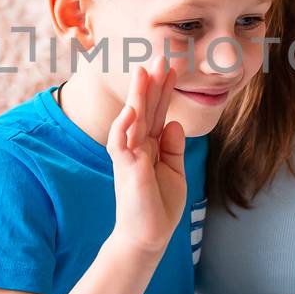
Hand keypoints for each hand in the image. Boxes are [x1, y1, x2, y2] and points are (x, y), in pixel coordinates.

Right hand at [107, 59, 186, 253]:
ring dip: (138, 96)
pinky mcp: (125, 169)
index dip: (164, 90)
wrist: (149, 236)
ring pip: (132, 120)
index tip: (172, 67)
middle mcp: (138, 146)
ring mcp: (129, 156)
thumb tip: (174, 123)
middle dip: (153, 84)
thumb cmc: (159, 206)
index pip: (158, 112)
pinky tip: (131, 111)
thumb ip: (173, 147)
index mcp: (151, 145)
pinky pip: (121, 144)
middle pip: (146, 109)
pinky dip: (124, 127)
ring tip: (144, 71)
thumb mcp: (174, 171)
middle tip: (161, 57)